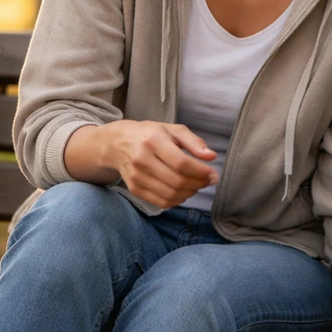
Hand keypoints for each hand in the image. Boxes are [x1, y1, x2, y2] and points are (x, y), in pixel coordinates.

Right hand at [101, 120, 218, 207]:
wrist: (118, 143)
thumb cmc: (151, 134)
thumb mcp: (172, 130)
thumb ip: (194, 142)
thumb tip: (211, 156)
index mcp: (153, 140)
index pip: (181, 163)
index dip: (200, 172)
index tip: (212, 173)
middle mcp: (142, 159)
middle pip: (176, 181)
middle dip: (198, 184)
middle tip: (208, 181)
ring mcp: (137, 176)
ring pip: (170, 194)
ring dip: (190, 193)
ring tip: (197, 185)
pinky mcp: (134, 189)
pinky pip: (161, 202)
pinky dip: (177, 200)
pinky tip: (184, 192)